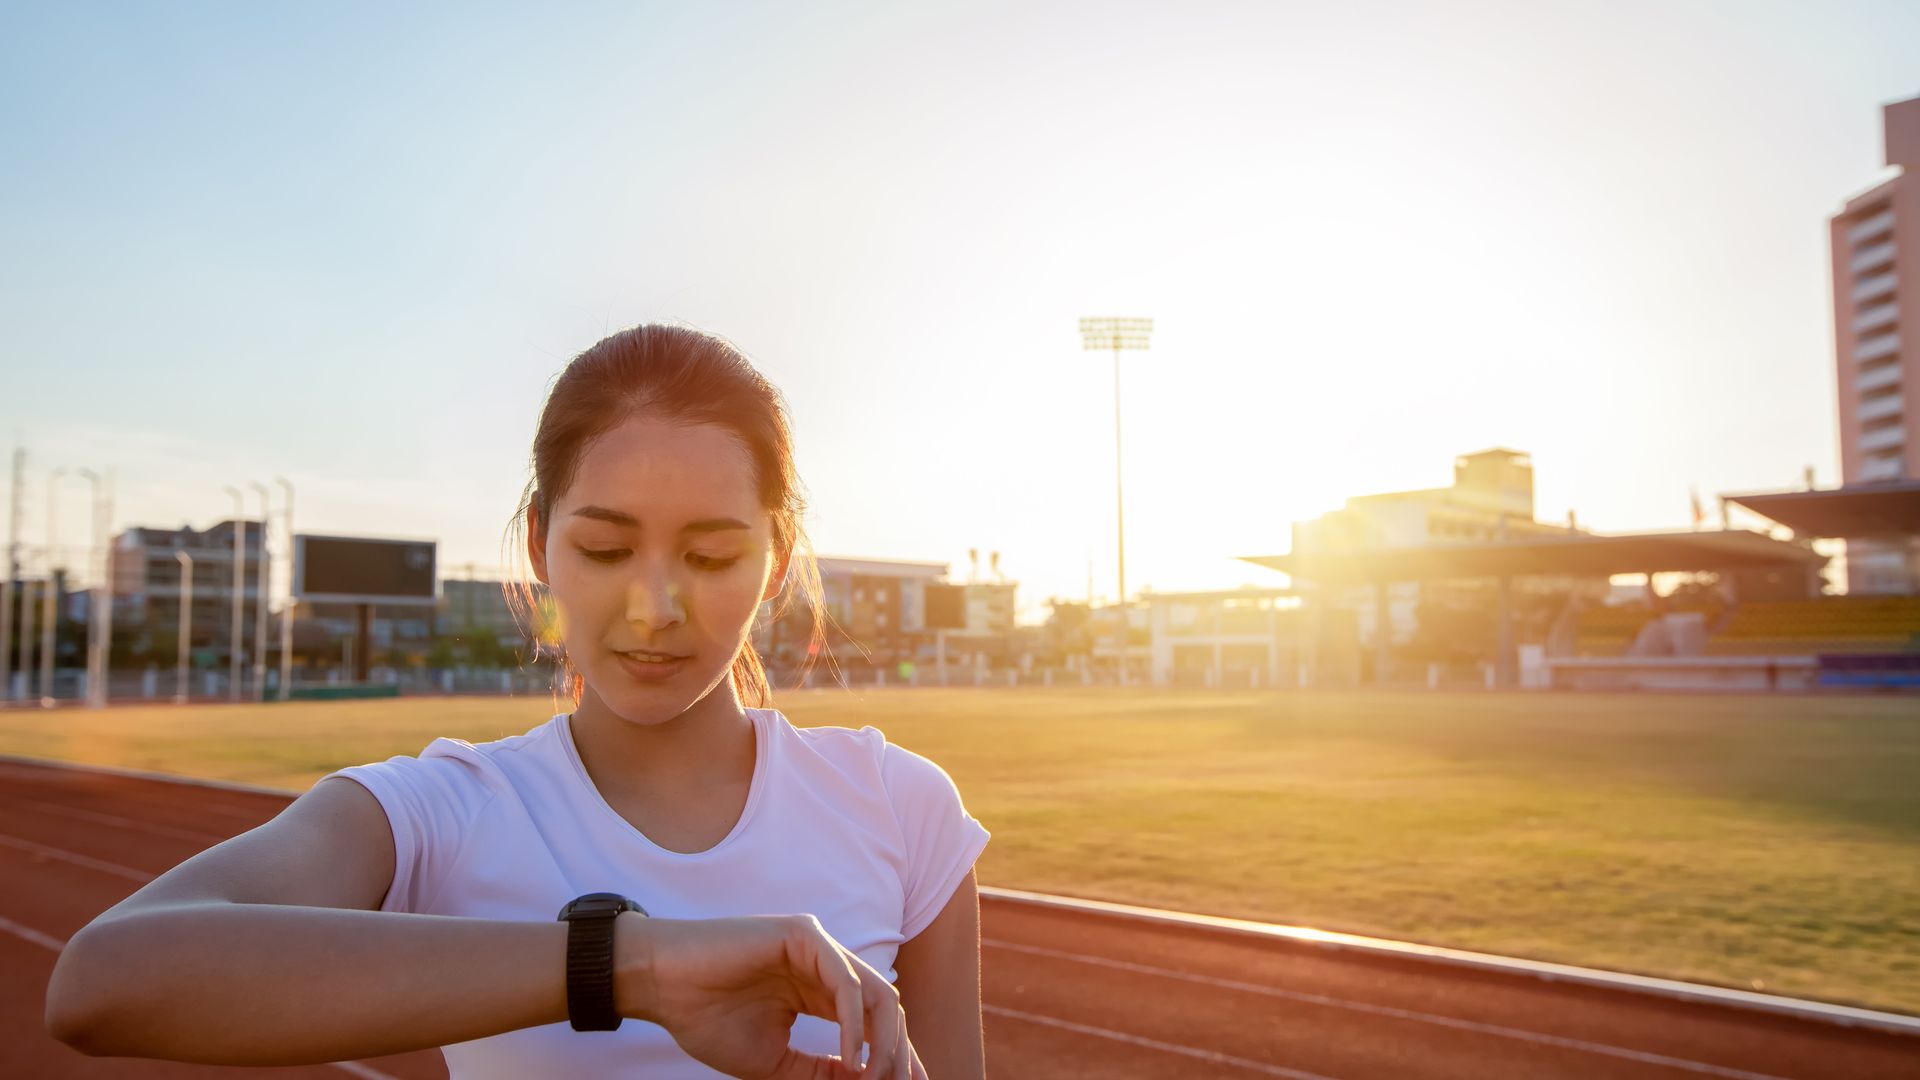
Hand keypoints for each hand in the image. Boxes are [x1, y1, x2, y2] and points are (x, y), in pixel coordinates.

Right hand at [616, 912, 928, 1079]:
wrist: (661, 986)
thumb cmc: (706, 1018)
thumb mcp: (773, 1060)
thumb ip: (819, 1070)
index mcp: (819, 991)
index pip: (872, 1023)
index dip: (894, 1058)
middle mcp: (825, 966)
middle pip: (886, 1008)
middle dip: (897, 1053)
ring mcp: (817, 947)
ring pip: (876, 992)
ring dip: (883, 1041)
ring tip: (873, 1077)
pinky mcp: (803, 934)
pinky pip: (845, 981)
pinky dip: (854, 1022)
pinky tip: (852, 1056)